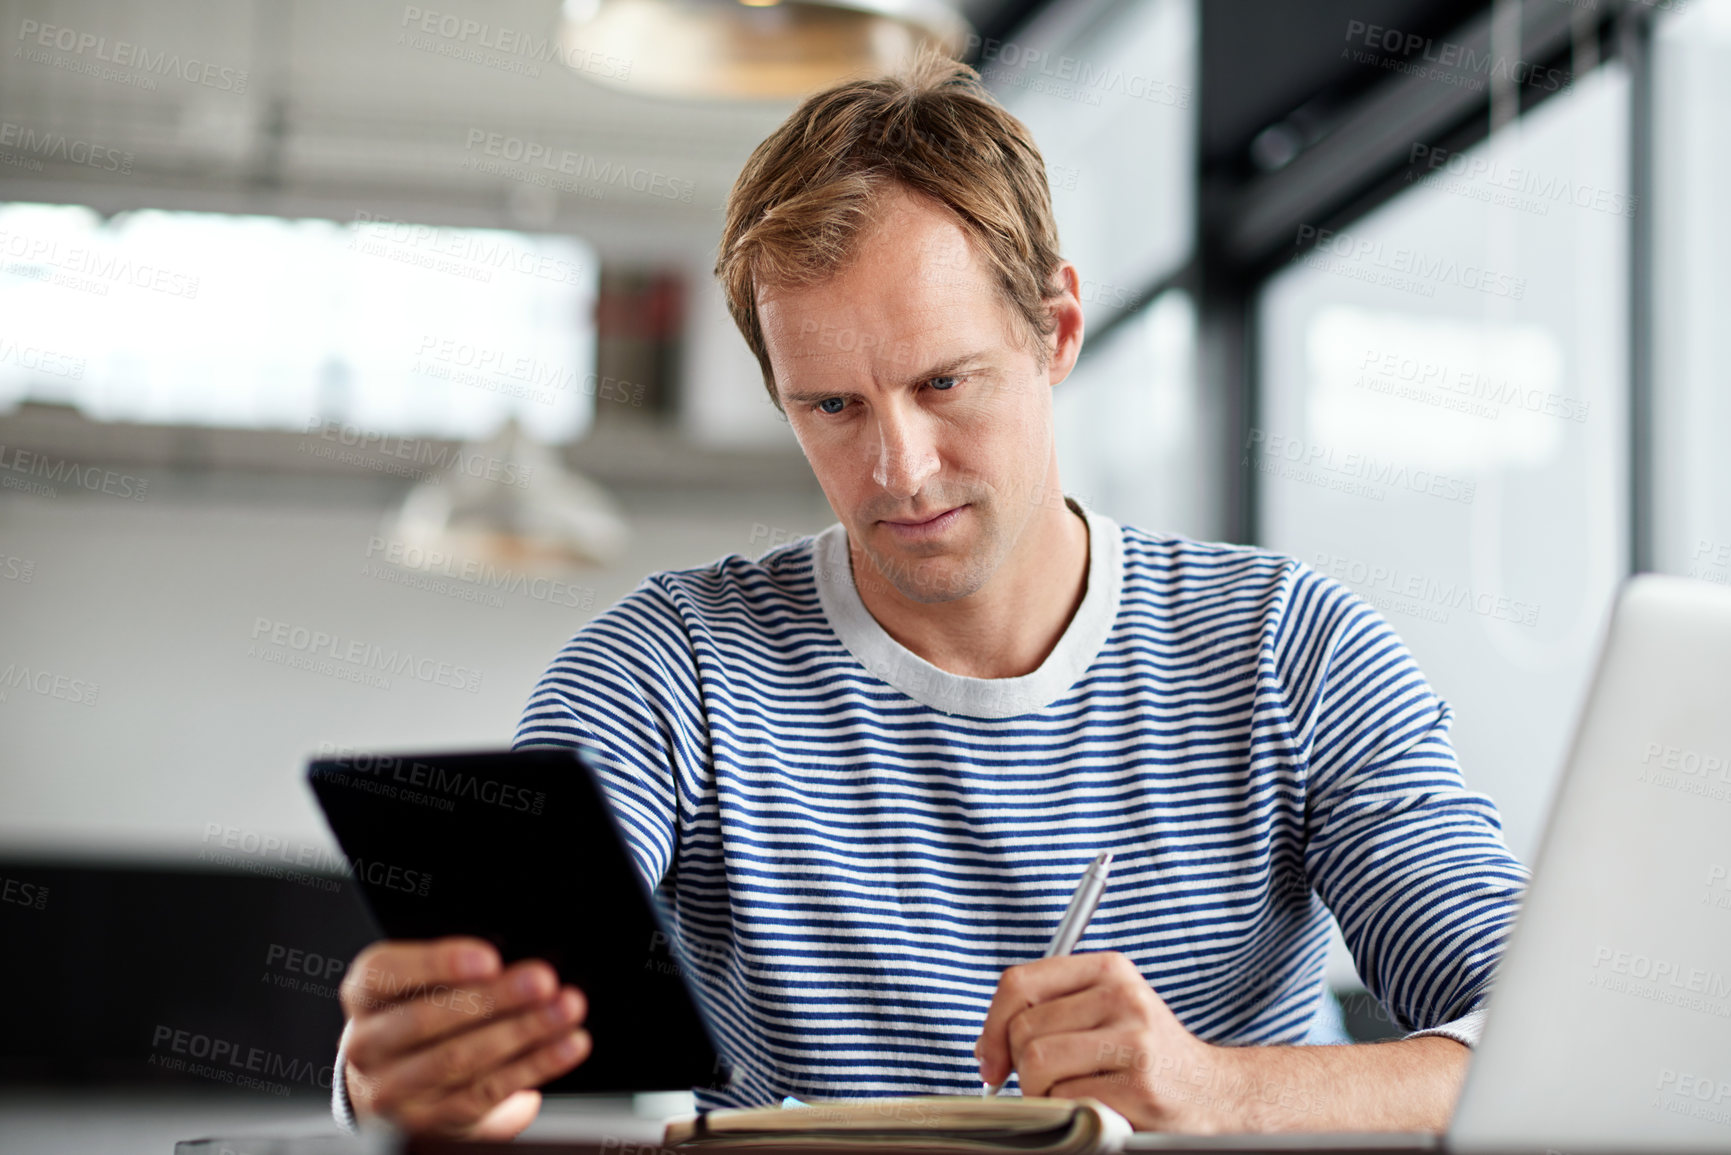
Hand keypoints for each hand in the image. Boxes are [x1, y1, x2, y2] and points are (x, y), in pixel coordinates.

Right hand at [338, 936, 590, 1136]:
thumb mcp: (420, 980)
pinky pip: (484, 1093)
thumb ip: (457, 969)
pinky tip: (566, 1045)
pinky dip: (533, 1066)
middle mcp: (366, 1043)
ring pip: (458, 1060)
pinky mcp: (425, 1121)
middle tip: (543, 981)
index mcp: (364, 993)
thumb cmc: (416, 1010)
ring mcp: (391, 1089)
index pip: (386, 973)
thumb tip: (521, 967)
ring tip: (565, 1010)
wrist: (390, 1077)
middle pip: (427, 1020)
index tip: (490, 959)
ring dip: (522, 1032)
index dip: (437, 964)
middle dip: (494, 999)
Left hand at [974, 951, 1240, 1132]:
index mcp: (1109, 969)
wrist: (1217, 1095)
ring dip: (1041, 1092)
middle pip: (1024, 1028)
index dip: (992, 1025)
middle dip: (1020, 1067)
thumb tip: (988, 1047)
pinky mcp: (1139, 1084)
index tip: (990, 1058)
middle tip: (1042, 1085)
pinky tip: (1097, 1108)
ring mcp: (1134, 1039)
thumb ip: (1053, 1009)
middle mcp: (1123, 996)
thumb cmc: (1148, 1056)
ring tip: (1072, 1095)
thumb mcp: (1108, 1011)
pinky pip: (1066, 1099)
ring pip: (1038, 1062)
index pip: (1019, 982)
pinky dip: (1068, 1112)